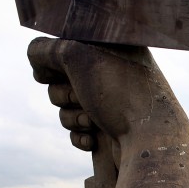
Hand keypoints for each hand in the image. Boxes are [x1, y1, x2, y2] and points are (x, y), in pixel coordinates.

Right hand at [27, 37, 165, 187]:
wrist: (151, 141)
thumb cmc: (120, 92)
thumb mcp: (77, 57)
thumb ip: (46, 50)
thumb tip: (36, 63)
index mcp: (113, 47)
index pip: (64, 46)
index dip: (55, 62)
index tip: (58, 71)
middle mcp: (113, 71)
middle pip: (58, 80)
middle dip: (64, 93)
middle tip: (82, 97)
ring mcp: (112, 102)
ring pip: (65, 108)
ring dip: (72, 117)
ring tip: (94, 122)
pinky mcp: (111, 129)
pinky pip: (78, 131)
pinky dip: (80, 136)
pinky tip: (94, 140)